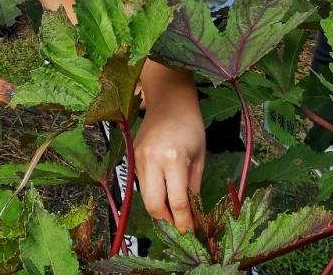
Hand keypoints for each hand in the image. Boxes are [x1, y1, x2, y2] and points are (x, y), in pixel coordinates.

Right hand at [133, 83, 205, 231]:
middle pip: (153, 205)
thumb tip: (191, 212)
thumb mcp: (200, 157)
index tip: (190, 232)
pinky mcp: (132, 157)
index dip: (184, 221)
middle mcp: (152, 161)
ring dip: (159, 208)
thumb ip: (193, 186)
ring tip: (173, 211)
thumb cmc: (190, 125)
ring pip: (145, 197)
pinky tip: (164, 190)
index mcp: (173, 159)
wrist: (169, 101)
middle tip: (179, 226)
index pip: (177, 202)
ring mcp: (138, 159)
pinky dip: (153, 192)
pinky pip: (142, 183)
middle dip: (167, 221)